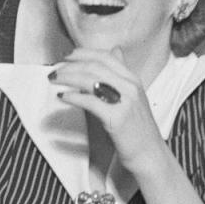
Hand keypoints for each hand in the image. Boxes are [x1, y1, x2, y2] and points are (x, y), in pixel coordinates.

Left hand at [50, 47, 166, 174]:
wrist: (149, 153)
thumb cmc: (137, 127)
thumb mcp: (133, 94)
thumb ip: (122, 73)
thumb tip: (115, 50)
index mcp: (133, 79)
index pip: (106, 57)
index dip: (83, 53)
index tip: (66, 56)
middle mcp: (130, 87)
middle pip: (95, 66)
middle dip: (70, 65)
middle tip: (54, 70)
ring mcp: (124, 101)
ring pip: (91, 80)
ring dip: (67, 77)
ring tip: (54, 80)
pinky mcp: (116, 117)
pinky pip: (90, 101)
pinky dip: (73, 97)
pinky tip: (63, 97)